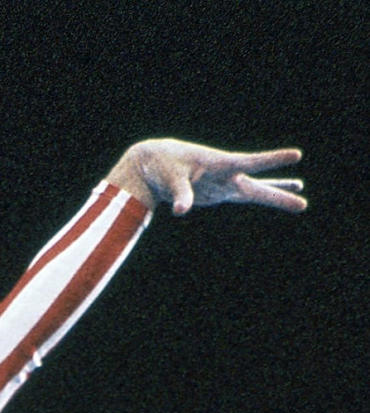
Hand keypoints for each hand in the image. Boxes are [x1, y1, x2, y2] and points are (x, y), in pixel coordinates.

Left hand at [109, 140, 305, 216]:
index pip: (251, 163)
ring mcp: (225, 183)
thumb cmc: (165, 168)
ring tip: (300, 191)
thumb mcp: (172, 181)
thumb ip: (181, 195)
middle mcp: (227, 174)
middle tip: (303, 204)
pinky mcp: (219, 192)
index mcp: (221, 164)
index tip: (296, 154)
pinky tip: (276, 194)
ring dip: (276, 192)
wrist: (156, 163)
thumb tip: (182, 211)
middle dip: (279, 195)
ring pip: (255, 189)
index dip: (272, 160)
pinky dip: (260, 195)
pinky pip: (244, 195)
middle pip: (257, 186)